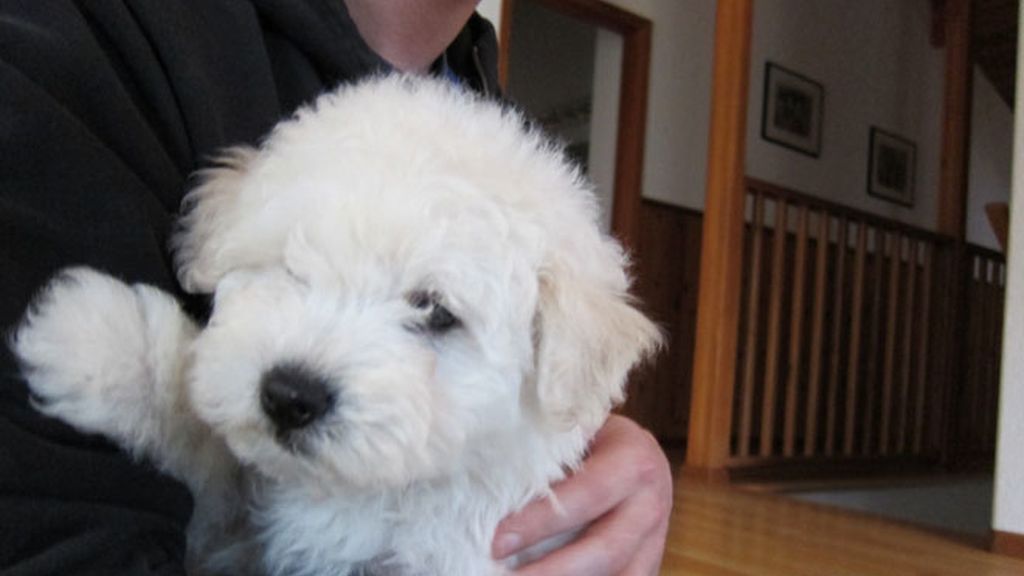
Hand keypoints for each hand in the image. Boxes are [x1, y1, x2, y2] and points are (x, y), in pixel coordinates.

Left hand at [492, 415, 671, 574]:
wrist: (639, 456)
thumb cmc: (594, 439)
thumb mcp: (578, 428)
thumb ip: (550, 444)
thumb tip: (492, 466)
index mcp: (635, 460)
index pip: (586, 495)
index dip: (540, 522)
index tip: (497, 541)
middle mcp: (652, 503)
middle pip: (605, 550)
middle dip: (551, 570)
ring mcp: (655, 541)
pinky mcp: (648, 564)